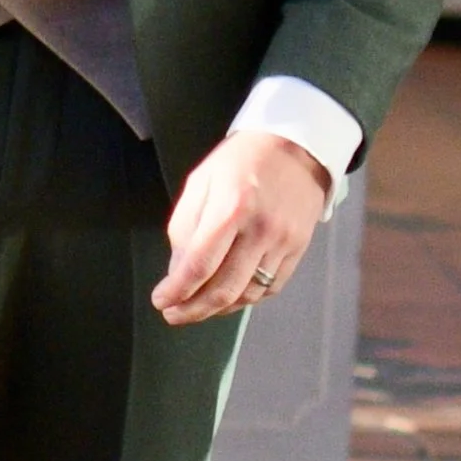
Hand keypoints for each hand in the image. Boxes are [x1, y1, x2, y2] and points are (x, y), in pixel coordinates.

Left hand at [152, 130, 331, 325]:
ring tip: (196, 307)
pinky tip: (227, 297)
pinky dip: (245, 299)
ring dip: (217, 309)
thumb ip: (185, 228)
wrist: (297, 146)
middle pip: (224, 289)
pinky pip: (269, 288)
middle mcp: (262, 229)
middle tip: (173, 314)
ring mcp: (284, 242)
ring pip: (247, 295)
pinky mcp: (299, 249)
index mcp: (232, 207)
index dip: (177, 291)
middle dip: (193, 310)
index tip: (161, 301)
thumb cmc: (240, 162)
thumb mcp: (201, 182)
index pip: (200, 265)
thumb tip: (177, 273)